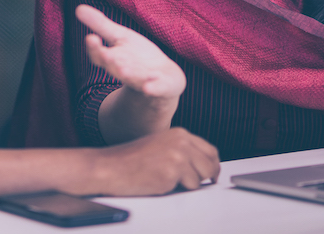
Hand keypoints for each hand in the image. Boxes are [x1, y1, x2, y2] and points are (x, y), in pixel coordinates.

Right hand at [78, 4, 185, 101]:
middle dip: (109, 62)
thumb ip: (100, 25)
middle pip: (113, 68)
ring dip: (128, 76)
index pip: (99, 56)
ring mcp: (142, 81)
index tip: (91, 38)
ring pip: (132, 79)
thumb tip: (78, 8)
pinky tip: (149, 87)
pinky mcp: (159, 87)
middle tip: (105, 55)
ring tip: (123, 70)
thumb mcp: (120, 37)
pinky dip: (152, 88)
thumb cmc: (137, 55)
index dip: (94, 48)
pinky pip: (155, 89)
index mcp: (112, 59)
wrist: (163, 77)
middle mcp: (124, 72)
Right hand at [93, 127, 220, 195]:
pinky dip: (177, 190)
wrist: (111, 166)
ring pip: (201, 178)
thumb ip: (182, 150)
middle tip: (191, 183)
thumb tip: (204, 166)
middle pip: (211, 165)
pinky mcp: (173, 172)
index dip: (213, 165)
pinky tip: (160, 182)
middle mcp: (181, 142)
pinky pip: (189, 188)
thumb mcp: (161, 145)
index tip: (212, 175)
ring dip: (188, 184)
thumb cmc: (131, 159)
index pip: (209, 150)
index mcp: (179, 133)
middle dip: (205, 177)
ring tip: (166, 179)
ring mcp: (178, 156)